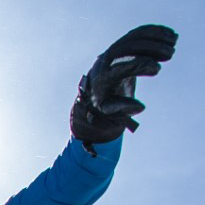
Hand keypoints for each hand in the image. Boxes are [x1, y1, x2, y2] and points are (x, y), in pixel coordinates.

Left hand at [70, 24, 176, 145]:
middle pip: (131, 47)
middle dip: (153, 48)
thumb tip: (141, 107)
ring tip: (174, 42)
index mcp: (104, 76)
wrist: (94, 85)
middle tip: (171, 54)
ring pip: (136, 36)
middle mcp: (108, 58)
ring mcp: (114, 48)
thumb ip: (124, 109)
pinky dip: (155, 31)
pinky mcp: (122, 42)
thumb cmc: (104, 100)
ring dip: (157, 36)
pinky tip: (170, 35)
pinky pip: (138, 32)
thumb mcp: (109, 109)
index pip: (123, 66)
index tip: (158, 69)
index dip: (142, 65)